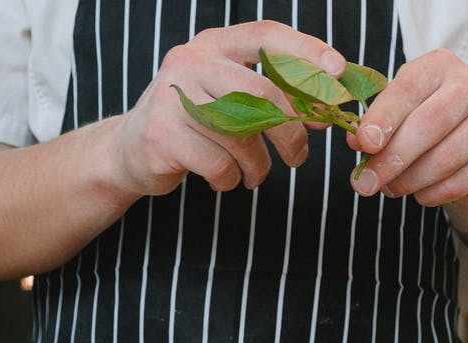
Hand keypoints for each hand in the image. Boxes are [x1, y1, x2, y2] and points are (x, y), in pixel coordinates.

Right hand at [106, 20, 344, 195]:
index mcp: (213, 44)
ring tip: (255, 175)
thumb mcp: (229, 97)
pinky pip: (218, 164)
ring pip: (241, 135)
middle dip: (290, 131)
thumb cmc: (192, 123)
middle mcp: (189, 62)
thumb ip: (271, 96)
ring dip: (259, 165)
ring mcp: (171, 98)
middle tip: (299, 157)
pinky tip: (225, 179)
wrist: (129, 150)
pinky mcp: (161, 136)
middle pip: (261, 93)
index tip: (338, 72)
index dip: (306, 51)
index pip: (266, 36)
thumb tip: (325, 111)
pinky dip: (230, 180)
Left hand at [346, 48, 467, 207]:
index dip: (384, 118)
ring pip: (446, 157)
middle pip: (429, 124)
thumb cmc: (422, 122)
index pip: (407, 89)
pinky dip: (434, 194)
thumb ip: (374, 124)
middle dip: (392, 159)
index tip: (364, 144)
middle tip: (365, 184)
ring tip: (390, 189)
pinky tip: (420, 195)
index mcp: (439, 65)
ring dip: (411, 181)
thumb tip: (357, 140)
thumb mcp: (395, 114)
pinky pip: (464, 180)